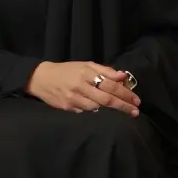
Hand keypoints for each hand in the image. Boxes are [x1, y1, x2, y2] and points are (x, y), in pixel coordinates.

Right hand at [26, 61, 140, 115]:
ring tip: (121, 111)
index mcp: (86, 73)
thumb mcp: (86, 65)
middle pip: (106, 99)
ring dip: (110, 110)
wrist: (41, 78)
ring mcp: (73, 98)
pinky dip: (94, 111)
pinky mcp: (67, 108)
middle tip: (135, 111)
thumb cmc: (67, 70)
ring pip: (97, 108)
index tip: (136, 100)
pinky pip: (85, 112)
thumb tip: (123, 76)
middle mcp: (80, 86)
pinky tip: (100, 111)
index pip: (111, 85)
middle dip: (123, 106)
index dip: (125, 94)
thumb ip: (105, 70)